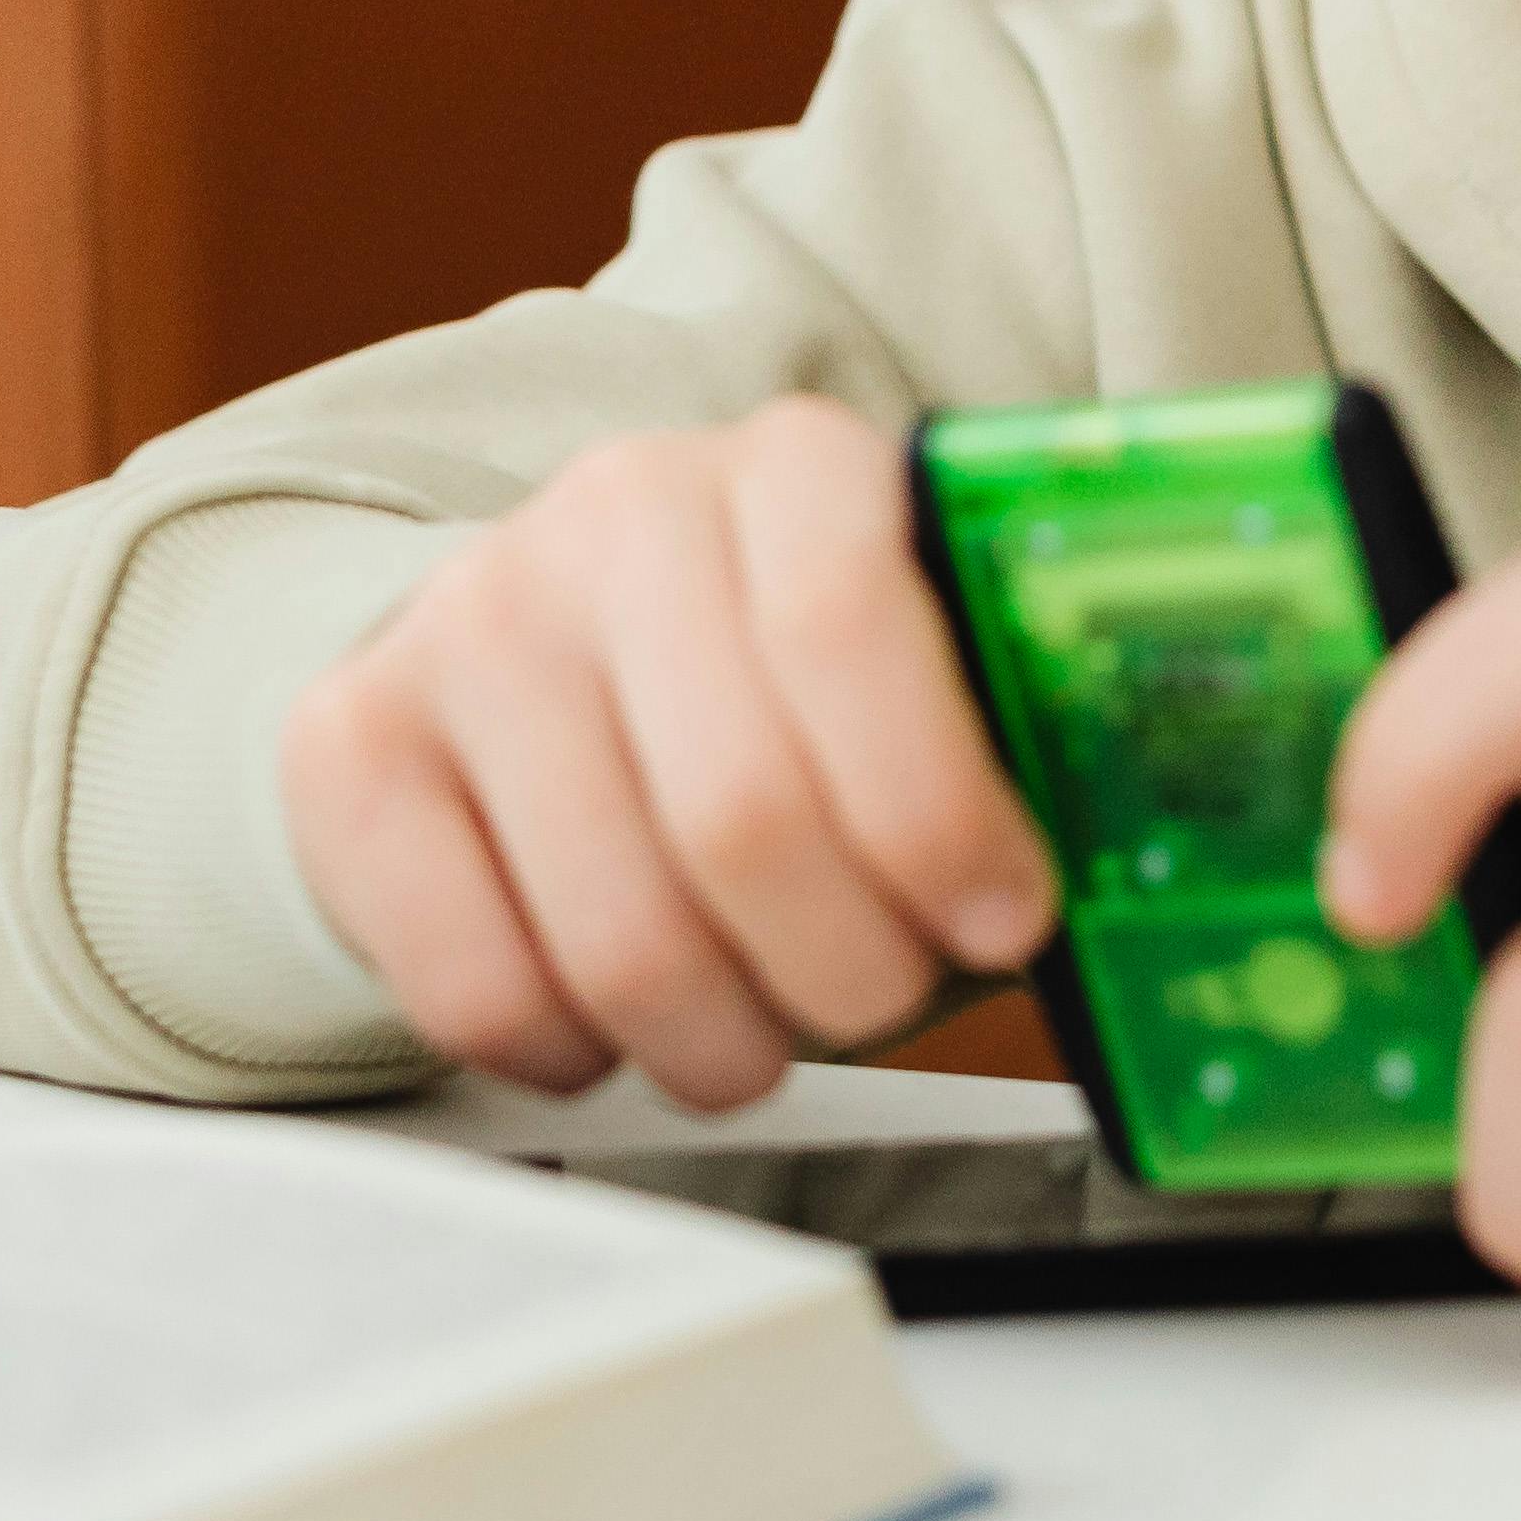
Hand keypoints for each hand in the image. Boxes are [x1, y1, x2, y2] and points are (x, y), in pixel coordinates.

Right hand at [276, 397, 1055, 1106]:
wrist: (555, 648)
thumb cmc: (791, 693)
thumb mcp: (930, 662)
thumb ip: (1029, 734)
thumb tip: (1170, 866)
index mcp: (791, 470)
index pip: (849, 622)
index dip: (936, 809)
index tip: (1004, 918)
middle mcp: (615, 517)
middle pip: (740, 811)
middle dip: (847, 968)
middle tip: (879, 996)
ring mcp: (468, 623)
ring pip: (617, 931)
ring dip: (722, 1038)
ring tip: (762, 1028)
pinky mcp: (350, 744)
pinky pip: (473, 985)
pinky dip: (573, 1050)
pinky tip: (615, 1013)